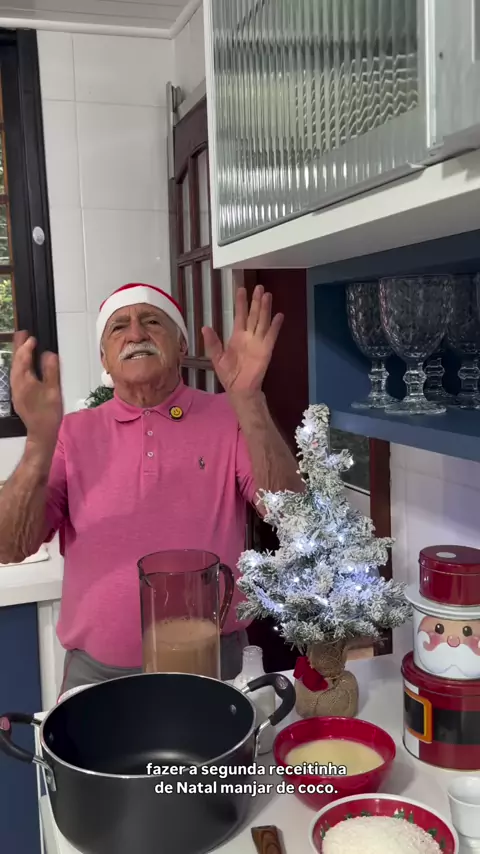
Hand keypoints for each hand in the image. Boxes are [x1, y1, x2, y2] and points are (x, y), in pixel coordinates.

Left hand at [10, 331, 62, 448]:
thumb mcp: (54, 390)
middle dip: (18, 347)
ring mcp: (15, 390)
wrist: (41, 432)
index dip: (27, 347)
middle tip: (21, 333)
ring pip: (14, 368)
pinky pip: (15, 375)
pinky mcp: (18, 395)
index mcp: (24, 381)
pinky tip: (23, 365)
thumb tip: (48, 354)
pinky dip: (19, 366)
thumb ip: (50, 371)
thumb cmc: (49, 412)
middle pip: (16, 361)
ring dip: (18, 355)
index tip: (32, 338)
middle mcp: (16, 384)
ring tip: (21, 344)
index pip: (23, 359)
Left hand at [202, 286, 282, 396]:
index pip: (240, 315)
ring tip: (267, 295)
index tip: (241, 289)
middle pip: (254, 315)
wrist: (239, 389)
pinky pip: (271, 336)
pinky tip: (279, 315)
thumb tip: (205, 327)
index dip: (241, 302)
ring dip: (265, 308)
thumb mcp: (216, 358)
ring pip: (263, 321)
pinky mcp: (266, 350)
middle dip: (256, 301)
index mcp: (237, 336)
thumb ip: (212, 342)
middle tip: (259, 286)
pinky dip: (276, 326)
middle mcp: (249, 336)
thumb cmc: (229, 375)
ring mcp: (258, 342)